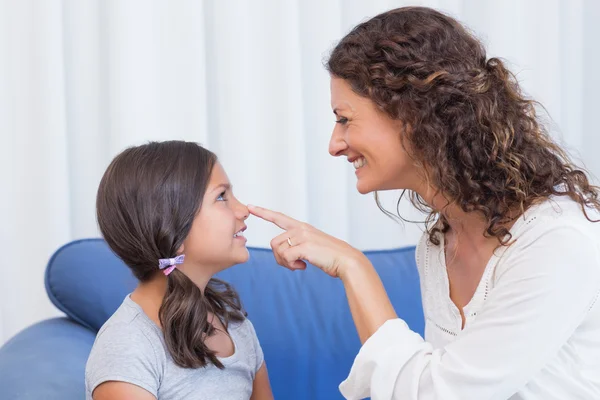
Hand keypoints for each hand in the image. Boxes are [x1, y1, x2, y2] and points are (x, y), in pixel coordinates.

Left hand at [248, 205, 365, 277]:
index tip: (250, 207)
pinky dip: (292, 266)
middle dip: (279, 258)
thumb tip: (283, 255)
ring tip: (300, 265)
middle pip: (274, 243)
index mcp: (302, 227)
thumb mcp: (310, 248)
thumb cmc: (330, 257)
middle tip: (294, 265)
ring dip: (286, 263)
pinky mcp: (304, 246)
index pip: (279, 217)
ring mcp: (302, 236)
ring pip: (278, 251)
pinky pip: (286, 258)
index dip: (264, 212)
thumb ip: (297, 246)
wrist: (346, 260)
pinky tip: (304, 267)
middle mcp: (300, 229)